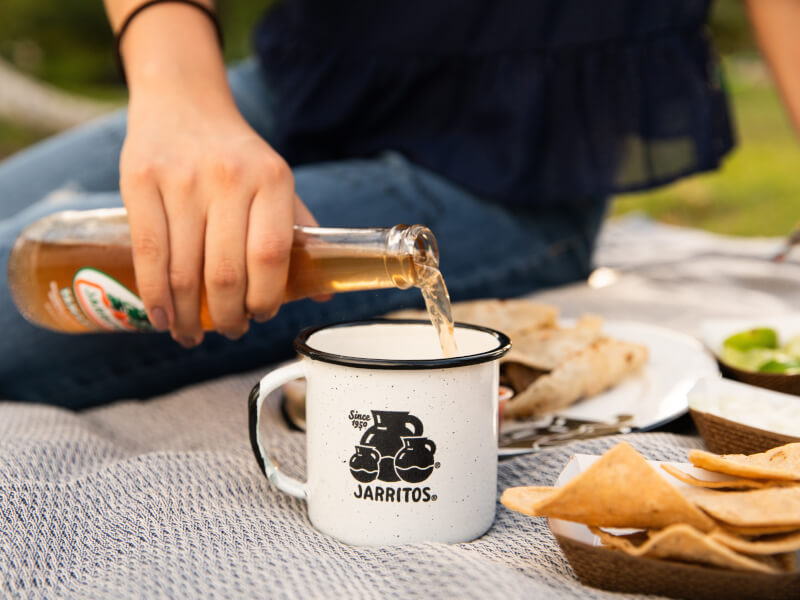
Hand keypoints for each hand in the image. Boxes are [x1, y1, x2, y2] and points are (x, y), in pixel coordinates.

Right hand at [120, 88, 316, 346]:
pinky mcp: (140, 180)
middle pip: (226, 273)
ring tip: (192, 333)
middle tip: (229, 330)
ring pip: (184, 271)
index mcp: (272, 179)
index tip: (261, 316)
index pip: (271, 256)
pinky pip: (148, 253)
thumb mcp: (276, 182)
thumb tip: (323, 292)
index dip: (266, 298)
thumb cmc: (237, 156)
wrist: (183, 101)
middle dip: (228, 317)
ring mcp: (182, 179)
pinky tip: (161, 316)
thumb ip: (299, 233)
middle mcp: (229, 178)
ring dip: (188, 316)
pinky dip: (154, 295)